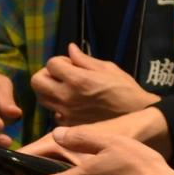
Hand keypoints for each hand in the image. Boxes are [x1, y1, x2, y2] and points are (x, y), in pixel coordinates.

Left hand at [30, 44, 158, 125]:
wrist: (136, 117)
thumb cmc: (125, 89)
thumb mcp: (108, 68)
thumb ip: (85, 60)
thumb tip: (70, 50)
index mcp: (78, 80)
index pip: (51, 64)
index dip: (59, 61)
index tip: (70, 64)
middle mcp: (68, 97)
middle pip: (37, 82)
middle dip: (46, 74)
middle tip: (60, 75)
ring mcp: (67, 113)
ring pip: (41, 99)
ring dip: (49, 91)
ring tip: (64, 89)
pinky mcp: (71, 125)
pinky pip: (54, 114)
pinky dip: (58, 107)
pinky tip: (72, 104)